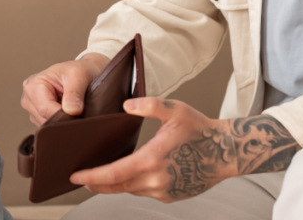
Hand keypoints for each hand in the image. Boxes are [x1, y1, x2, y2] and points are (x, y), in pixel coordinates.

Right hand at [20, 53, 109, 126]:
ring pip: (46, 126)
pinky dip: (60, 124)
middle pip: (44, 120)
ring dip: (62, 122)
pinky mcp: (39, 117)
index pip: (45, 109)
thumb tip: (71, 111)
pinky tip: (69, 115)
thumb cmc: (79, 71)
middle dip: (62, 119)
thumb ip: (74, 93)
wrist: (85, 72)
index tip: (79, 115)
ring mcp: (33, 109)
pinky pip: (49, 127)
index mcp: (34, 85)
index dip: (63, 115)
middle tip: (79, 113)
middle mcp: (29, 98)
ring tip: (74, 111)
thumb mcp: (79, 75)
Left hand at [70, 98, 299, 202]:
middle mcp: (156, 180)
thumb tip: (126, 105)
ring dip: (114, 184)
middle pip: (116, 186)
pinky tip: (127, 175)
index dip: (92, 176)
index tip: (75, 176)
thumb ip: (149, 105)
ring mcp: (164, 191)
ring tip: (99, 175)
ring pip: (130, 190)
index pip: (113, 173)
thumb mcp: (175, 110)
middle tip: (79, 177)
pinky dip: (132, 185)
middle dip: (96, 183)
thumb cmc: (200, 129)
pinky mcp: (170, 196)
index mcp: (152, 159)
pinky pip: (144, 192)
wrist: (227, 152)